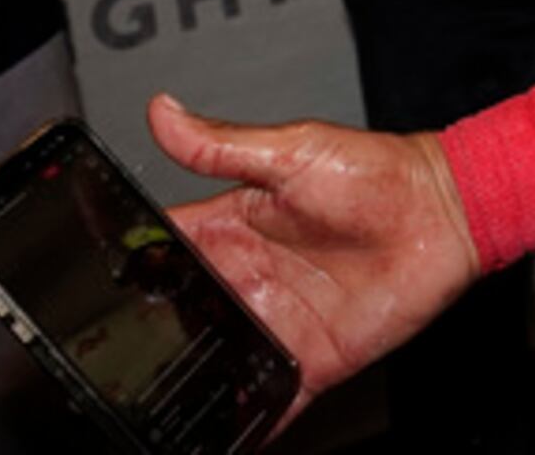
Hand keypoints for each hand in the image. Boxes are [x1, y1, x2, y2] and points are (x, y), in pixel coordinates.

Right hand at [148, 94, 479, 426]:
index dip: (130, 266)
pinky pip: (268, 401)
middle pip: (179, 315)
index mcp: (232, 228)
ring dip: (188, 378)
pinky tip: (218, 438)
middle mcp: (247, 279)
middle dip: (148, 334)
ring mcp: (275, 322)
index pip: (164, 251)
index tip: (89, 283)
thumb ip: (221, 145)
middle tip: (115, 354)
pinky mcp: (310, 360)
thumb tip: (162, 112)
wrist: (445, 214)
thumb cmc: (379, 173)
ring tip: (151, 402)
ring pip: (214, 362)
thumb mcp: (292, 152)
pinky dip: (245, 423)